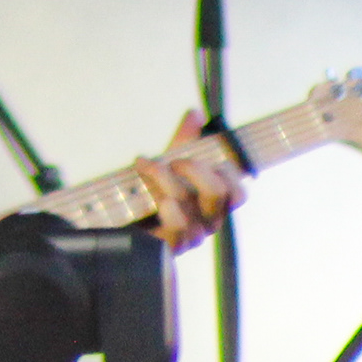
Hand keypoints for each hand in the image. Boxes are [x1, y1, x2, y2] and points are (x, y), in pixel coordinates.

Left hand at [133, 108, 247, 250]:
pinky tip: (155, 196)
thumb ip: (185, 139)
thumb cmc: (152, 193)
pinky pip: (178, 229)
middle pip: (217, 193)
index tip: (205, 156)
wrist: (123, 221)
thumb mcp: (170, 162)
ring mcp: (191, 236)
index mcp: (214, 203)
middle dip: (194, 169)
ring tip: (146, 166)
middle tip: (174, 160)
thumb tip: (195, 114)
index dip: (228, 173)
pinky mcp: (172, 247)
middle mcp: (207, 221)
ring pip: (188, 204)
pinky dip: (166, 207)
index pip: (238, 193)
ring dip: (164, 179)